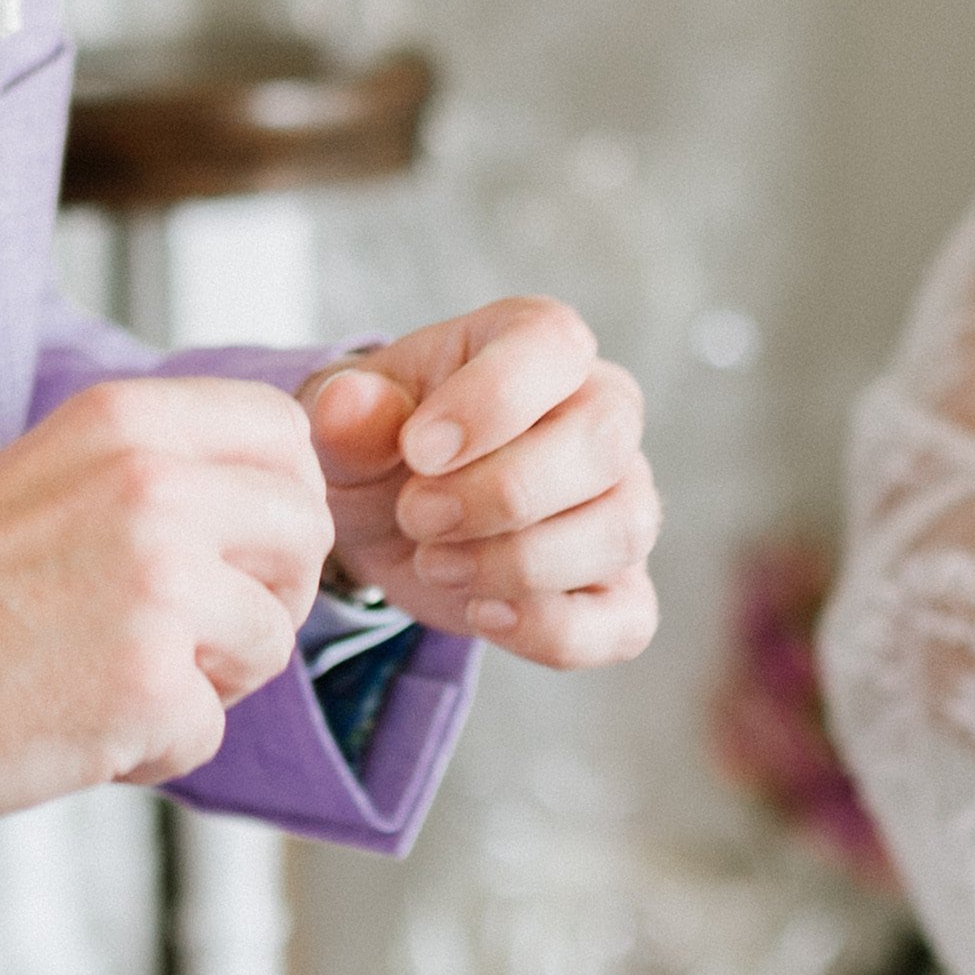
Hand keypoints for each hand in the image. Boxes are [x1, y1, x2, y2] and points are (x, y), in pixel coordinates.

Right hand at [0, 377, 328, 815]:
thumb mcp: (58, 473)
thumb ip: (165, 472)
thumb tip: (278, 509)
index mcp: (130, 421)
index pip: (285, 434)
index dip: (281, 499)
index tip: (240, 547)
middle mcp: (155, 487)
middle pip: (307, 534)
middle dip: (267, 595)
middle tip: (190, 632)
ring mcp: (158, 585)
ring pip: (272, 640)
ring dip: (208, 679)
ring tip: (112, 677)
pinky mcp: (148, 683)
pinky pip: (208, 730)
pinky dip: (153, 748)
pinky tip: (77, 724)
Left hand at [304, 297, 658, 673]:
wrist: (389, 518)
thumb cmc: (382, 446)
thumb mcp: (348, 422)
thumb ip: (349, 414)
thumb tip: (351, 405)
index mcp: (539, 343)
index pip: (555, 346)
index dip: (490, 401)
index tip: (416, 451)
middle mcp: (602, 413)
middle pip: (603, 441)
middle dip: (502, 493)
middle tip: (416, 515)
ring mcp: (621, 500)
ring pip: (621, 530)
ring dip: (518, 564)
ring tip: (435, 562)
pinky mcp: (618, 586)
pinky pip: (626, 617)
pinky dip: (554, 631)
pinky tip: (482, 615)